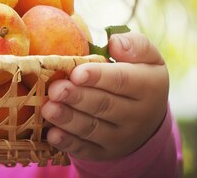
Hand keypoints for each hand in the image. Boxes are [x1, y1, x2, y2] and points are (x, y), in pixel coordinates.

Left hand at [41, 32, 168, 160]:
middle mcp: (138, 115)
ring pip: (92, 129)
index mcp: (149, 86)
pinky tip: (52, 135)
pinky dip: (68, 144)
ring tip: (48, 109)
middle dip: (77, 98)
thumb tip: (115, 43)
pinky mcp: (105, 152)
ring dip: (68, 120)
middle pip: (104, 105)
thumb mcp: (147, 57)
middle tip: (55, 89)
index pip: (122, 81)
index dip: (98, 77)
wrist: (148, 117)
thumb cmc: (138, 75)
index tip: (76, 73)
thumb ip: (135, 45)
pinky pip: (85, 150)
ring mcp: (121, 137)